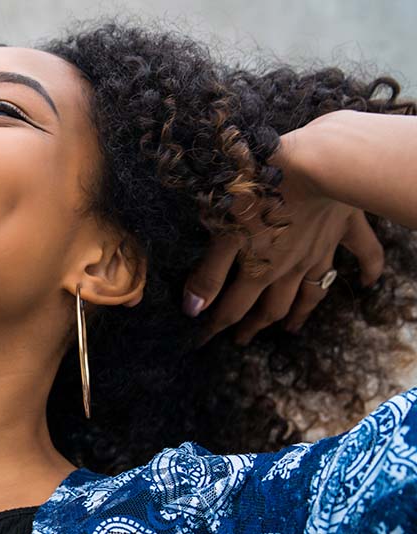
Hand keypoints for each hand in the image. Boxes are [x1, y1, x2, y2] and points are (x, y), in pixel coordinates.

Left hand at [183, 118, 385, 345]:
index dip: (215, 326)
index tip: (202, 342)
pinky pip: (364, 252)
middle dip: (254, 325)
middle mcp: (292, 266)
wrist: (316, 162)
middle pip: (272, 306)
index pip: (233, 308)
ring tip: (290, 329)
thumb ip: (210, 274)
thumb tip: (193, 310)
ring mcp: (322, 248)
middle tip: (242, 339)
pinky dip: (369, 268)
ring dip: (301, 312)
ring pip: (313, 290)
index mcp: (260, 268)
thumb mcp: (223, 231)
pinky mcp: (346, 225)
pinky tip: (370, 281)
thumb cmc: (259, 191)